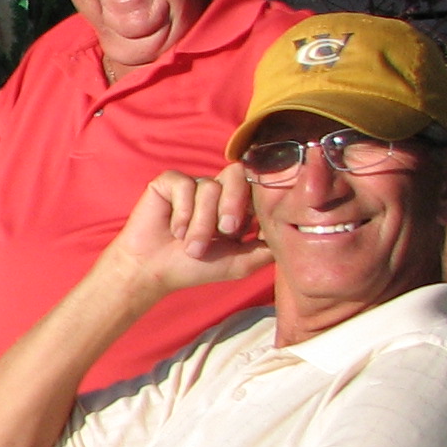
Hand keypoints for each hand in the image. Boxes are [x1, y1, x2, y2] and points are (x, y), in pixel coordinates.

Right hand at [103, 169, 273, 302]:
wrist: (154, 271)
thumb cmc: (194, 268)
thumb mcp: (240, 262)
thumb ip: (266, 248)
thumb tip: (292, 235)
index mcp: (235, 204)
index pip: (254, 186)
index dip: (253, 203)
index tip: (245, 229)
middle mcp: (215, 190)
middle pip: (236, 175)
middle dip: (234, 204)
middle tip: (226, 231)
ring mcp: (192, 184)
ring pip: (209, 187)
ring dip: (202, 223)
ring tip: (191, 246)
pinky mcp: (169, 182)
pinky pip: (185, 186)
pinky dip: (183, 213)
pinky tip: (174, 230)